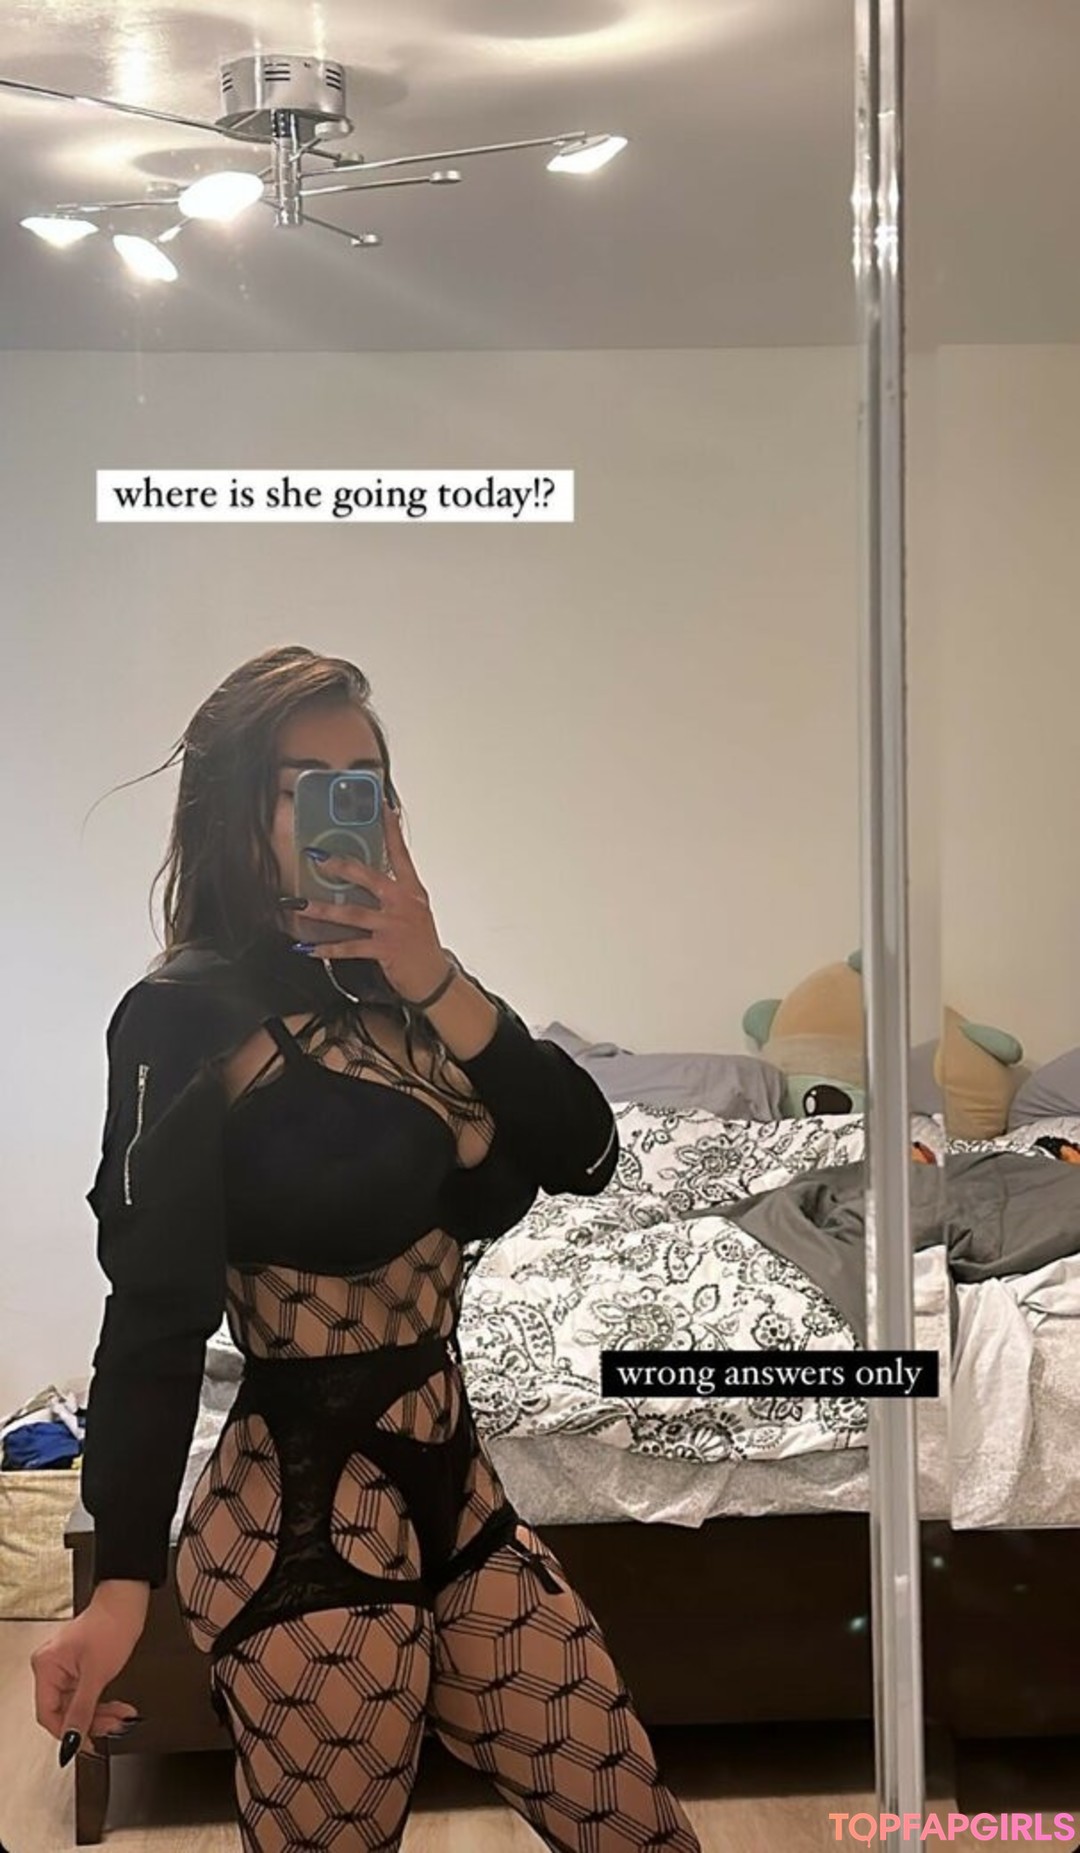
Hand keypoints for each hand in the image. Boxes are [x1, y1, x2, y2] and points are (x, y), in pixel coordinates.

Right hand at [31, 1591, 145, 1762]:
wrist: (128, 1602)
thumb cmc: (111, 1624)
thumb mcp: (97, 1674)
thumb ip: (82, 1710)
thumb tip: (71, 1740)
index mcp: (46, 1667)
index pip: (48, 1714)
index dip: (67, 1733)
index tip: (86, 1744)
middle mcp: (50, 1668)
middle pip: (65, 1711)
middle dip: (92, 1721)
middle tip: (113, 1727)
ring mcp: (64, 1668)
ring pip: (78, 1705)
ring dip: (101, 1713)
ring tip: (121, 1718)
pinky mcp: (77, 1667)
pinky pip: (85, 1694)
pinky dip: (102, 1703)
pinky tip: (118, 1709)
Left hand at [293, 801, 452, 1003]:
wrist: (434, 979)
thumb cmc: (422, 946)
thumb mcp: (414, 913)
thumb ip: (394, 895)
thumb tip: (365, 880)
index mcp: (412, 891)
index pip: (400, 854)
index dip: (390, 830)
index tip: (381, 807)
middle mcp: (404, 904)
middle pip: (369, 877)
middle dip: (340, 865)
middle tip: (317, 857)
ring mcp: (394, 926)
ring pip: (352, 912)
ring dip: (321, 909)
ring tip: (298, 904)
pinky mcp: (385, 949)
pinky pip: (350, 946)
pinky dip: (327, 948)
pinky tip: (308, 948)